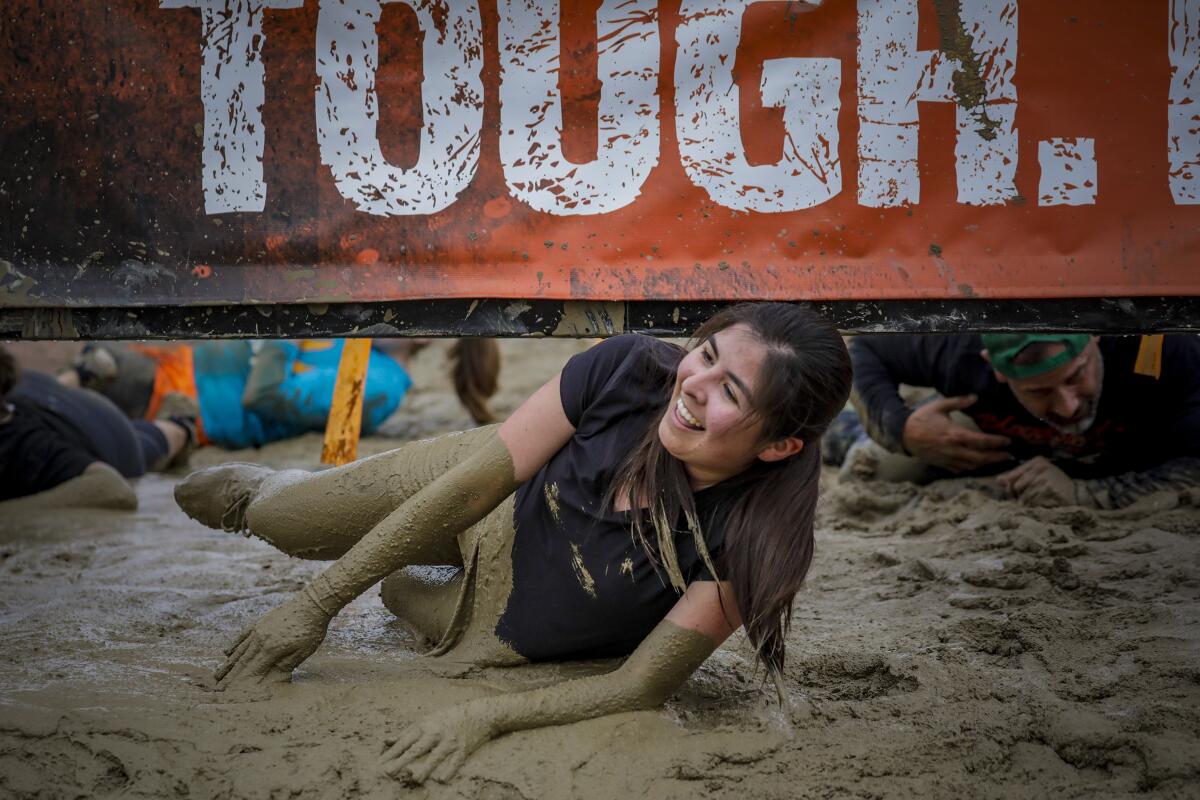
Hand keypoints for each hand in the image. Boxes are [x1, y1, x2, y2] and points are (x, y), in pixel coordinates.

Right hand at [215, 589, 331, 687]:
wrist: (312, 603)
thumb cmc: (311, 629)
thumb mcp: (302, 652)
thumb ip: (284, 666)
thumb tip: (270, 679)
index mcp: (271, 649)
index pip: (252, 670)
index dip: (241, 683)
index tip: (231, 694)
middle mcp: (260, 639)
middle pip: (242, 662)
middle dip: (229, 677)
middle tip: (218, 689)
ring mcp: (258, 629)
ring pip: (239, 650)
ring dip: (228, 664)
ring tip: (217, 675)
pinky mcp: (260, 622)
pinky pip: (243, 636)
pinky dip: (234, 645)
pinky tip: (227, 653)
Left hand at [380, 705, 493, 784]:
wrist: (480, 713)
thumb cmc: (449, 717)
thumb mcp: (427, 720)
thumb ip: (407, 732)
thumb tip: (386, 740)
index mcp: (425, 725)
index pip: (405, 740)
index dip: (391, 752)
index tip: (379, 763)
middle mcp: (436, 733)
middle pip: (416, 748)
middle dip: (402, 760)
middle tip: (389, 772)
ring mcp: (450, 741)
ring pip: (436, 756)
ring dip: (426, 768)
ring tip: (415, 779)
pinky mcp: (464, 748)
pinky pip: (456, 760)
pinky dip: (450, 770)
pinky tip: (443, 779)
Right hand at [901, 395, 1012, 472]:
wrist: (902, 434)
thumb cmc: (921, 418)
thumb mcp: (939, 406)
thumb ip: (959, 401)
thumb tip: (976, 397)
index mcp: (955, 434)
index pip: (982, 441)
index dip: (997, 442)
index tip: (1008, 441)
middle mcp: (954, 449)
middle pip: (981, 457)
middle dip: (997, 457)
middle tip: (1009, 456)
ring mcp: (948, 459)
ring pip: (972, 465)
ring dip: (986, 463)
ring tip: (996, 459)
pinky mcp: (942, 464)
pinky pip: (960, 469)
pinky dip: (971, 467)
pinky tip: (977, 463)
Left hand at [997, 456, 1076, 506]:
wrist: (1080, 495)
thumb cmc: (1055, 487)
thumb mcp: (1037, 478)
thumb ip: (1017, 478)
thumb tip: (998, 480)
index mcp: (1036, 461)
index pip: (1011, 477)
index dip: (1013, 490)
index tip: (1020, 494)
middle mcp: (1039, 467)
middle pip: (1016, 487)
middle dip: (1021, 497)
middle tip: (1036, 499)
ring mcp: (1044, 477)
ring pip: (1024, 497)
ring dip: (1031, 504)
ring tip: (1043, 501)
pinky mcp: (1048, 489)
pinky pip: (1033, 503)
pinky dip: (1038, 507)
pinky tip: (1048, 504)